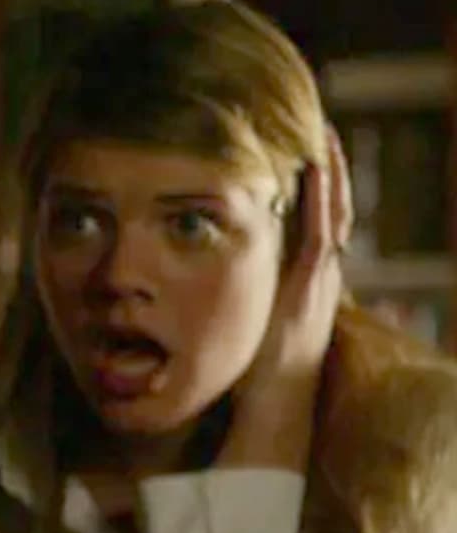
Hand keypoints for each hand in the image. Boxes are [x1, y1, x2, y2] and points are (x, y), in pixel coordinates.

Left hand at [218, 126, 351, 469]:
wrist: (272, 404)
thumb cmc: (254, 368)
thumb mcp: (246, 318)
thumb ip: (235, 291)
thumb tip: (199, 270)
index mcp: (304, 280)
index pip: (313, 221)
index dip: (314, 186)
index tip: (304, 150)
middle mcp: (318, 274)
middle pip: (331, 208)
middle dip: (328, 169)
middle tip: (319, 128)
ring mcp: (319, 277)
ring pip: (332, 212)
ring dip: (329, 172)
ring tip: (322, 134)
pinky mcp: (311, 283)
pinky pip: (320, 229)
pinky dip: (322, 196)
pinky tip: (316, 167)